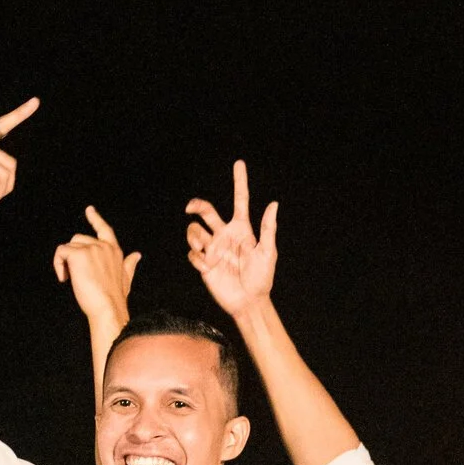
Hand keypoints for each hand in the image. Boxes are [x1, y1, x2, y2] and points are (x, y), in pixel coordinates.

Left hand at [53, 206, 138, 323]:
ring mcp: (91, 248)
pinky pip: (61, 252)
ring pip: (68, 247)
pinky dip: (58, 264)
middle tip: (72, 275)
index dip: (96, 219)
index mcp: (114, 251)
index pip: (104, 230)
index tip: (89, 210)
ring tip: (69, 279)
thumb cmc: (115, 299)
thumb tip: (137, 255)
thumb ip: (129, 265)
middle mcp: (103, 246)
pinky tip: (64, 279)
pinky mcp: (79, 254)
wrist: (108, 308)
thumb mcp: (126, 279)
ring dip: (65, 262)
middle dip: (72, 255)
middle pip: (78, 239)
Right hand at [184, 160, 277, 315]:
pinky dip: (197, 258)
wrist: (248, 301)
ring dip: (194, 236)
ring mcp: (213, 249)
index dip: (239, 181)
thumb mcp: (267, 252)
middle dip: (196, 205)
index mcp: (242, 229)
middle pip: (207, 212)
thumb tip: (273, 203)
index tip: (239, 163)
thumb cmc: (261, 278)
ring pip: (194, 230)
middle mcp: (225, 235)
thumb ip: (268, 228)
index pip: (240, 200)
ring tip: (203, 247)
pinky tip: (208, 268)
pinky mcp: (203, 263)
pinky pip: (193, 254)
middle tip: (190, 208)